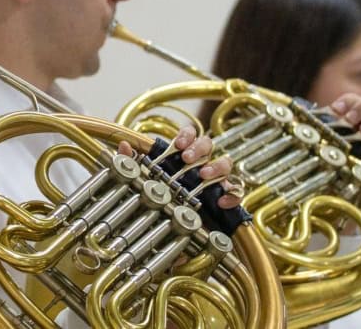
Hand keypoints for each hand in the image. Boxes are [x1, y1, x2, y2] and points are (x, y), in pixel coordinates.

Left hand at [118, 125, 239, 208]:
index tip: (179, 144)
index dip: (187, 135)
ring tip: (204, 175)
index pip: (191, 134)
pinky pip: (236, 191)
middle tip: (187, 158)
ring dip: (216, 166)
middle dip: (199, 148)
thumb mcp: (145, 179)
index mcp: (184, 154)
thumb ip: (134, 162)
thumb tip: (123, 147)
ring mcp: (215, 179)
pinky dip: (232, 194)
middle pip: (208, 144)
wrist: (174, 225)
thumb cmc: (163, 195)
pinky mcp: (225, 197)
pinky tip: (221, 202)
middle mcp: (202, 163)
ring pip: (225, 163)